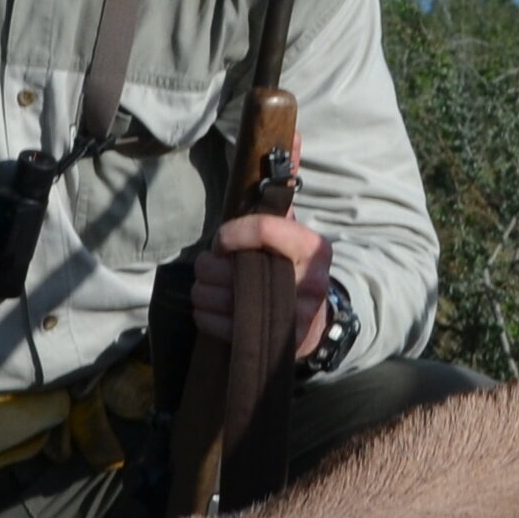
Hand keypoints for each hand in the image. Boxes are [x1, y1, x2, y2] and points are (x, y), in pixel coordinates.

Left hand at [197, 210, 337, 364]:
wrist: (317, 321)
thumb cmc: (294, 271)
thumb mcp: (293, 240)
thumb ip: (274, 215)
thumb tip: (260, 175)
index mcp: (312, 248)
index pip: (263, 228)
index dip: (231, 233)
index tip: (220, 241)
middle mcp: (309, 280)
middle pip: (234, 268)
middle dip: (208, 266)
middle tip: (207, 267)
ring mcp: (294, 315)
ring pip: (222, 298)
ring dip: (201, 291)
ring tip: (204, 287)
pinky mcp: (277, 343)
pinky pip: (222, 326)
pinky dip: (205, 315)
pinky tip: (207, 309)